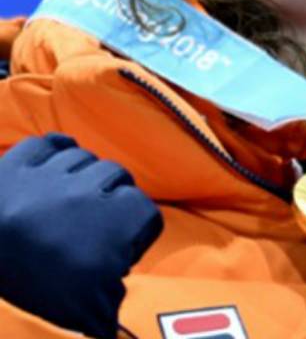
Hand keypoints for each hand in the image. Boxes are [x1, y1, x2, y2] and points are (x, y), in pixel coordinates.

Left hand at [0, 134, 161, 337]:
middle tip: (96, 221)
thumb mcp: (89, 309)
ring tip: (74, 195)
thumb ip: (115, 298)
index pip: (144, 212)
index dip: (138, 231)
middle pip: (116, 174)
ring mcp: (47, 178)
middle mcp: (84, 194)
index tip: (122, 251)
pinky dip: (56, 148)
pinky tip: (60, 157)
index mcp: (111, 225)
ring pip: (82, 157)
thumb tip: (121, 306)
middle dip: (114, 194)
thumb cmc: (37, 298)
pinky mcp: (11, 169)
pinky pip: (45, 143)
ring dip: (84, 173)